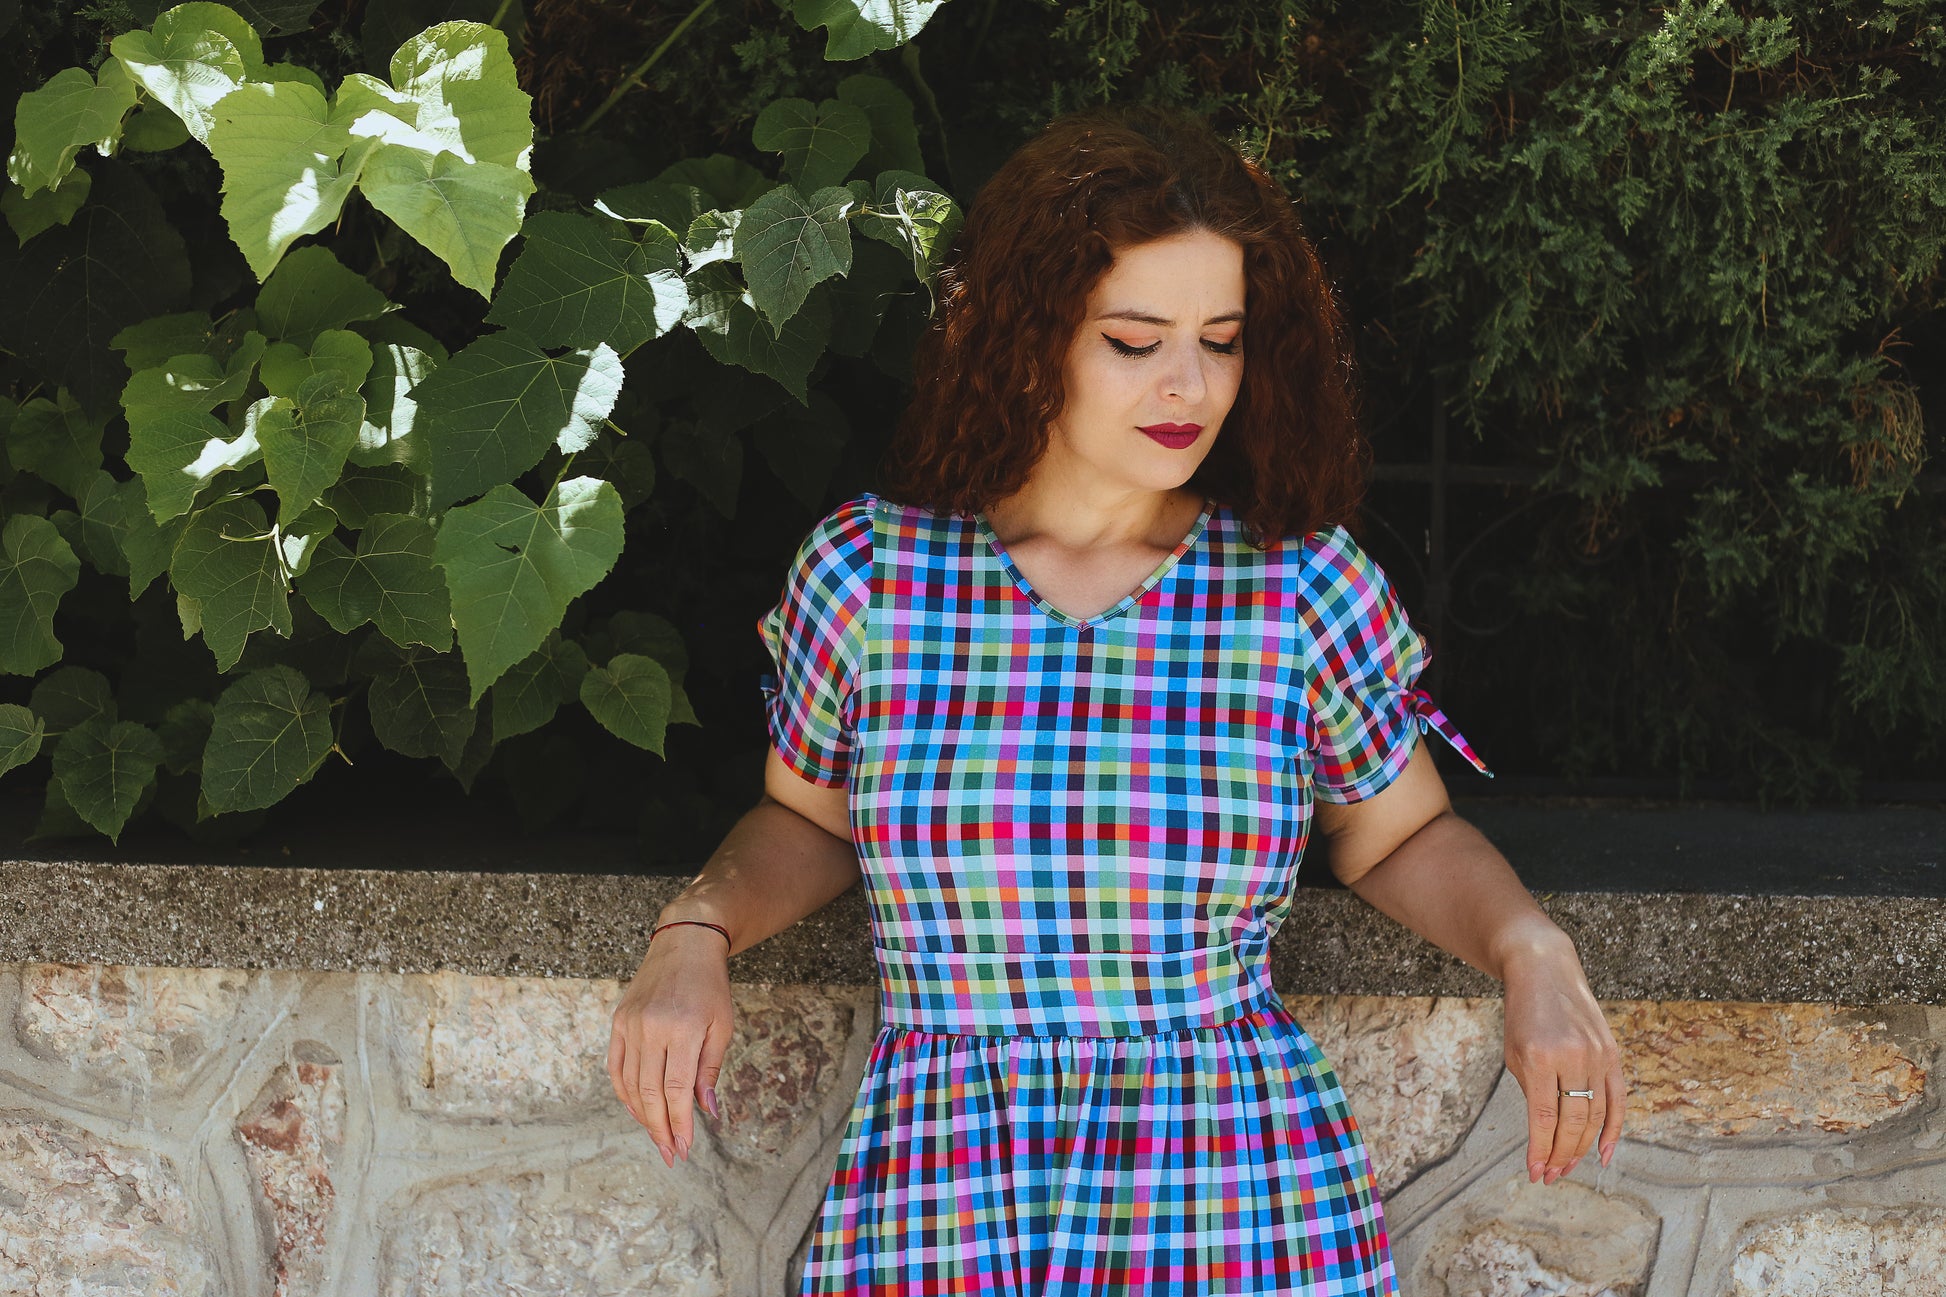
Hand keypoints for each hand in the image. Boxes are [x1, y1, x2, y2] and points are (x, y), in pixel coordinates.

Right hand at [607, 923, 733, 1167]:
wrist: (684, 944)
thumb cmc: (710, 986)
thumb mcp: (723, 1025)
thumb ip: (710, 1069)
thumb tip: (706, 1111)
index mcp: (684, 1028)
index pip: (677, 1089)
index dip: (679, 1123)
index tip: (686, 1148)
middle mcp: (652, 1028)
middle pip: (651, 1093)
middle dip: (661, 1129)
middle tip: (671, 1154)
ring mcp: (631, 1025)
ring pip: (631, 1085)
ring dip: (644, 1117)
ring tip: (658, 1138)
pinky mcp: (619, 1022)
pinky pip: (617, 1068)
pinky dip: (625, 1094)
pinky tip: (638, 1111)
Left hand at [1500, 936, 1625, 1184]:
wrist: (1545, 970)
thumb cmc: (1522, 1014)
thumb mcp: (1514, 1052)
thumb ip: (1531, 1091)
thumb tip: (1546, 1134)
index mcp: (1539, 1057)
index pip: (1543, 1117)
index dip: (1540, 1149)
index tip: (1535, 1172)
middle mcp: (1572, 1057)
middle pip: (1572, 1121)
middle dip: (1560, 1154)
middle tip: (1550, 1175)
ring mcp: (1597, 1055)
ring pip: (1595, 1115)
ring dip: (1581, 1147)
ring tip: (1567, 1167)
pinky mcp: (1612, 1053)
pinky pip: (1618, 1099)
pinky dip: (1613, 1129)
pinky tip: (1603, 1153)